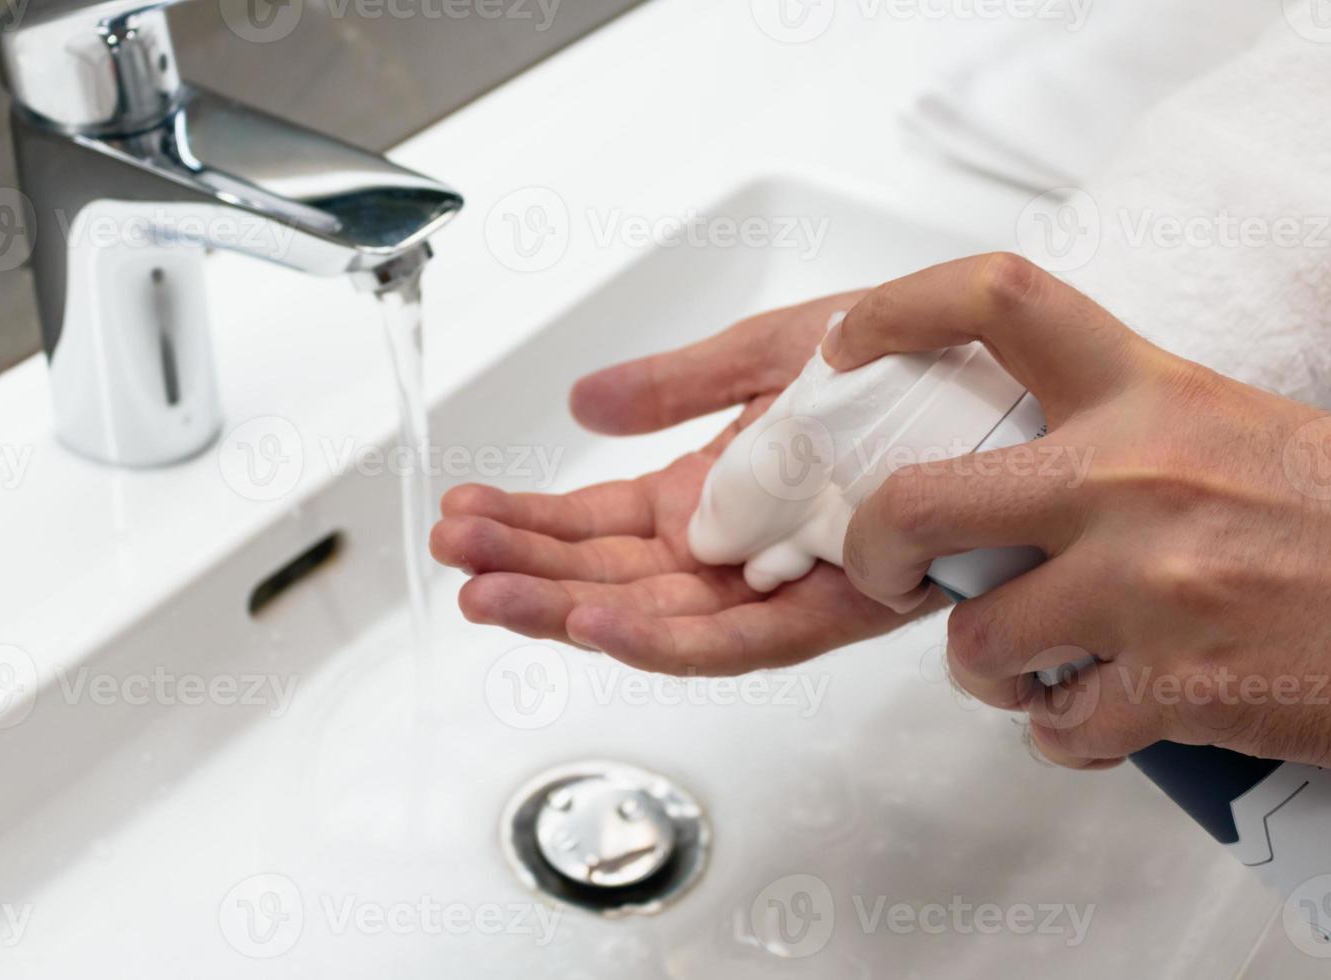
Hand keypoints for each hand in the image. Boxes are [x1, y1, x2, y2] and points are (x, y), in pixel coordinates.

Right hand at [431, 292, 931, 674]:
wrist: (1016, 381)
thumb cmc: (908, 363)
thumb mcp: (769, 353)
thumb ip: (675, 386)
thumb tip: (581, 403)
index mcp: (711, 490)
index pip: (597, 521)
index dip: (528, 520)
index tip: (463, 512)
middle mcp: (736, 546)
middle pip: (610, 575)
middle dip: (526, 568)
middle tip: (455, 557)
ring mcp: (779, 583)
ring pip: (654, 616)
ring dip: (567, 608)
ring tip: (489, 595)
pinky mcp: (835, 610)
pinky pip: (736, 639)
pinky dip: (661, 636)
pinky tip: (593, 621)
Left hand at [825, 252, 1330, 769]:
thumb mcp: (1229, 428)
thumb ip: (1116, 434)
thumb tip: (1006, 471)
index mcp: (1149, 392)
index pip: (998, 300)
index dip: (898, 309)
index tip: (846, 344)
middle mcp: (1131, 477)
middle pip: (918, 501)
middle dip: (874, 550)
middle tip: (884, 570)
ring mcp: (1147, 586)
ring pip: (975, 641)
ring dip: (985, 667)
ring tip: (1030, 665)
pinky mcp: (1176, 687)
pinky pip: (1056, 727)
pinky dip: (1063, 735)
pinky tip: (1098, 716)